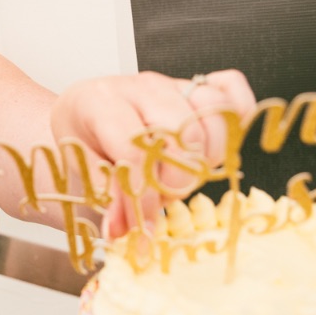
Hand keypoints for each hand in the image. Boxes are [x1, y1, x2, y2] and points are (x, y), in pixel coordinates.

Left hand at [51, 69, 255, 236]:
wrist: (80, 116)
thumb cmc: (81, 141)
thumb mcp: (82, 170)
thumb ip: (109, 198)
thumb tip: (128, 230)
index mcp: (103, 102)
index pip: (137, 152)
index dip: (144, 196)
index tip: (143, 226)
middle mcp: (142, 87)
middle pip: (185, 134)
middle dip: (178, 179)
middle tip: (162, 197)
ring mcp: (172, 84)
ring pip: (214, 115)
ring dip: (205, 157)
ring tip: (181, 174)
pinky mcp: (196, 86)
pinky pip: (232, 90)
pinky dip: (235, 115)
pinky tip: (214, 143)